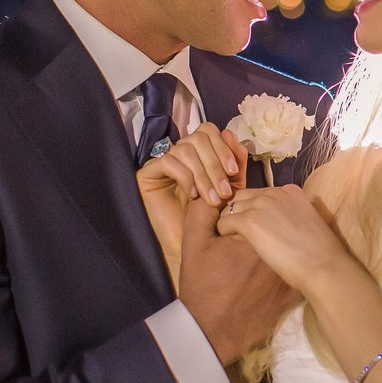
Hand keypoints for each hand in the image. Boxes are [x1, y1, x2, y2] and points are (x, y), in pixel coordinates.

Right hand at [136, 123, 246, 271]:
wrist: (186, 250)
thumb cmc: (208, 225)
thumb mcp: (227, 192)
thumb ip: (233, 165)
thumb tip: (232, 135)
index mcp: (199, 155)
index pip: (209, 131)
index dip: (223, 146)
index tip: (234, 171)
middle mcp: (180, 155)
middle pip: (199, 136)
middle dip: (215, 163)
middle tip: (224, 192)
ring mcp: (163, 163)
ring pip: (186, 149)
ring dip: (203, 174)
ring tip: (211, 200)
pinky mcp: (147, 174)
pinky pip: (168, 161)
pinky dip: (185, 177)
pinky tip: (192, 196)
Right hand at [179, 195, 299, 366]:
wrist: (213, 331)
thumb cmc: (202, 288)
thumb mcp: (195, 245)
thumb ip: (201, 212)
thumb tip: (212, 194)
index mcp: (255, 230)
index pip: (252, 211)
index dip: (238, 222)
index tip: (229, 240)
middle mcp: (279, 246)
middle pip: (272, 226)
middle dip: (258, 230)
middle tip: (238, 255)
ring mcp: (291, 270)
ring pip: (286, 246)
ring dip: (275, 245)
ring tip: (249, 267)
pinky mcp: (296, 290)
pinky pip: (295, 270)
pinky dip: (285, 267)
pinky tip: (266, 279)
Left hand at [215, 185, 360, 294]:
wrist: (323, 265)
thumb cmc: (320, 252)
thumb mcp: (307, 222)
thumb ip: (290, 216)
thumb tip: (276, 225)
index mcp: (290, 191)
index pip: (260, 193)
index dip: (254, 210)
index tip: (256, 226)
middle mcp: (274, 192)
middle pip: (242, 197)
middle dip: (238, 212)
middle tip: (238, 233)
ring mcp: (261, 205)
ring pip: (230, 208)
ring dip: (230, 223)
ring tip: (233, 240)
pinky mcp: (250, 221)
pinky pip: (224, 223)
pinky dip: (224, 233)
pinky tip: (230, 245)